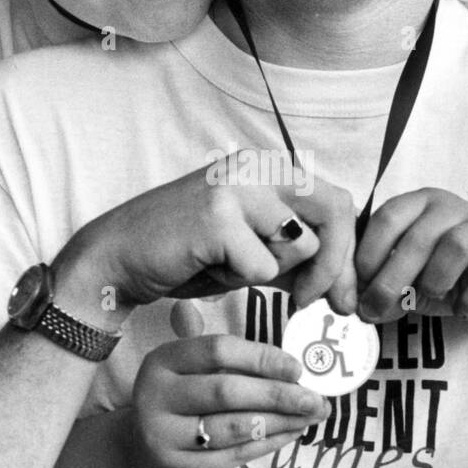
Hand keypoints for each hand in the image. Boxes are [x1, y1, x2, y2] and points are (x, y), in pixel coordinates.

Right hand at [52, 154, 356, 321]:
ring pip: (301, 244)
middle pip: (335, 210)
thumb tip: (345, 280)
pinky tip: (209, 268)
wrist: (120, 259)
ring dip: (272, 273)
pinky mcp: (220, 215)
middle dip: (335, 265)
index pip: (336, 201)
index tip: (342, 295)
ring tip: (230, 267)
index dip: (347, 252)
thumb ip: (295, 254)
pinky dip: (240, 282)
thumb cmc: (185, 256)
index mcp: (267, 167)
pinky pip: (264, 269)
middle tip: (315, 301)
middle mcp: (257, 166)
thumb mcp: (252, 250)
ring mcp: (238, 186)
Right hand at [129, 334, 329, 467]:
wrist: (146, 457)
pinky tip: (292, 433)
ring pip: (233, 427)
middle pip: (226, 391)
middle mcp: (156, 395)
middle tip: (316, 399)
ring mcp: (163, 435)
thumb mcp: (191, 372)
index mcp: (163, 360)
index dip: (261, 357)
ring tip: (311, 416)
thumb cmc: (183, 403)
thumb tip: (291, 364)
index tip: (297, 367)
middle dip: (278, 394)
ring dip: (280, 422)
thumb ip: (229, 361)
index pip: (217, 350)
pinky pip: (234, 454)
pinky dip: (269, 443)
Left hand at [355, 188, 467, 326]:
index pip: (388, 217)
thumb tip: (361, 309)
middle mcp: (452, 209)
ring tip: (431, 297)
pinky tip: (462, 309)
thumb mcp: (405, 276)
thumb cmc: (441, 274)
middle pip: (417, 238)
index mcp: (420, 203)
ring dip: (434, 282)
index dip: (368, 254)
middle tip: (375, 308)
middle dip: (390, 280)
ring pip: (455, 247)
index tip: (359, 287)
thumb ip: (381, 285)